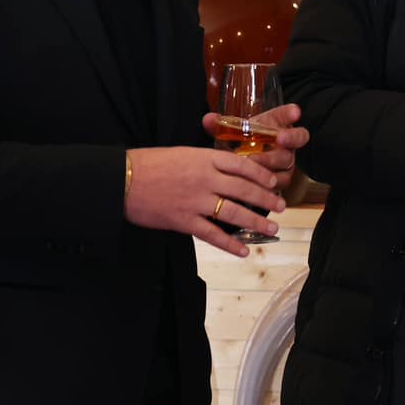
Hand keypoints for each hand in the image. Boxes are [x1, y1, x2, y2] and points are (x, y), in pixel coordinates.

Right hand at [125, 146, 285, 256]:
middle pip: (244, 189)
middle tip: (282, 207)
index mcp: (204, 159)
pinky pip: (212, 235)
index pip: (242, 166)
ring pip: (234, 212)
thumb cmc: (149, 164)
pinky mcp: (183, 221)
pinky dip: (230, 244)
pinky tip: (243, 250)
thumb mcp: (182, 153)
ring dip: (256, 222)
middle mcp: (204, 179)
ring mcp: (195, 201)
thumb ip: (205, 162)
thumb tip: (225, 171)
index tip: (273, 183)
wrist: (122, 180)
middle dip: (266, 199)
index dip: (261, 176)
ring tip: (272, 228)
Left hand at [199, 105, 307, 190]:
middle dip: (289, 137)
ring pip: (287, 163)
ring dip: (272, 161)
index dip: (292, 112)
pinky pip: (280, 183)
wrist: (246, 164)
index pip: (288, 115)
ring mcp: (287, 162)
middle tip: (278, 137)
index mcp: (276, 125)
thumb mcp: (234, 132)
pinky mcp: (282, 180)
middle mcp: (287, 142)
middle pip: (297, 138)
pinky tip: (253, 183)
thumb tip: (208, 119)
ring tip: (254, 162)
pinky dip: (267, 184)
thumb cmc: (243, 143)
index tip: (294, 111)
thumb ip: (222, 125)